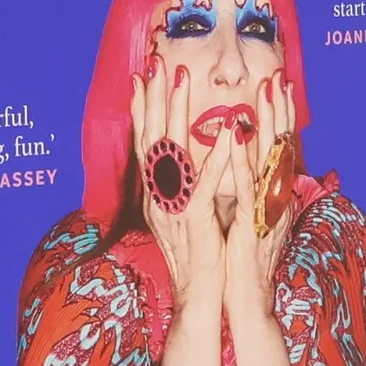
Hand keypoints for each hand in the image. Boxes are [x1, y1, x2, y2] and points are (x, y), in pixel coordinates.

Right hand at [131, 60, 231, 314]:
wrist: (198, 299)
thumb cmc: (198, 259)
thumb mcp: (185, 218)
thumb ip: (182, 190)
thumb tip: (180, 164)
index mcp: (158, 195)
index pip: (146, 145)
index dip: (141, 111)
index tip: (140, 79)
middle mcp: (159, 197)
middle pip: (152, 139)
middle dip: (153, 99)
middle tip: (156, 65)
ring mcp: (174, 208)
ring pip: (172, 152)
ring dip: (176, 113)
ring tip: (181, 79)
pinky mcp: (195, 221)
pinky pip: (206, 184)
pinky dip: (215, 157)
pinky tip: (225, 133)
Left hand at [223, 68, 296, 330]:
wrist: (247, 299)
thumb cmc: (243, 260)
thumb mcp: (251, 218)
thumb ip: (253, 192)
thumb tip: (251, 169)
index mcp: (271, 195)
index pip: (277, 148)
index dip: (280, 116)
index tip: (278, 84)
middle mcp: (273, 198)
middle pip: (279, 145)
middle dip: (279, 109)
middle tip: (277, 77)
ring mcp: (265, 209)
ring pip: (268, 158)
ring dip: (268, 122)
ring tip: (265, 91)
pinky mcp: (251, 223)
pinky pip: (247, 187)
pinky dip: (242, 159)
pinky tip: (236, 136)